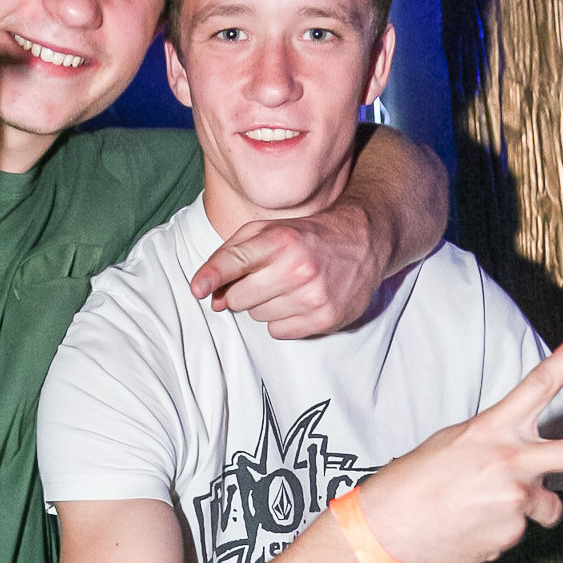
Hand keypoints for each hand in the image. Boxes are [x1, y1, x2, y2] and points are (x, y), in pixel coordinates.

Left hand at [190, 202, 374, 338]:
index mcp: (281, 239)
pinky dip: (284, 320)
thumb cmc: (307, 237)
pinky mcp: (326, 318)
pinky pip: (279, 332)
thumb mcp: (268, 230)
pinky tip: (300, 301)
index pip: (237, 260)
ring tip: (288, 286)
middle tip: (265, 278)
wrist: (363, 243)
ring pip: (258, 317)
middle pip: (239, 298)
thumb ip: (231, 256)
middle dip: (243, 291)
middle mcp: (298, 268)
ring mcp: (314, 295)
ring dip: (265, 305)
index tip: (199, 289)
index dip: (213, 276)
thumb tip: (209, 295)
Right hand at [355, 326, 562, 562]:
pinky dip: (499, 532)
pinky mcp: (511, 536)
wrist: (383, 530)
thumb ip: (500, 445)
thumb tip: (529, 463)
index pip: (538, 383)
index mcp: (492, 429)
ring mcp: (515, 502)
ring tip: (477, 510)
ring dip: (525, 509)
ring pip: (546, 507)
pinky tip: (468, 529)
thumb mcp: (455, 446)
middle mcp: (511, 462)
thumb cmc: (413, 483)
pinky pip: (519, 533)